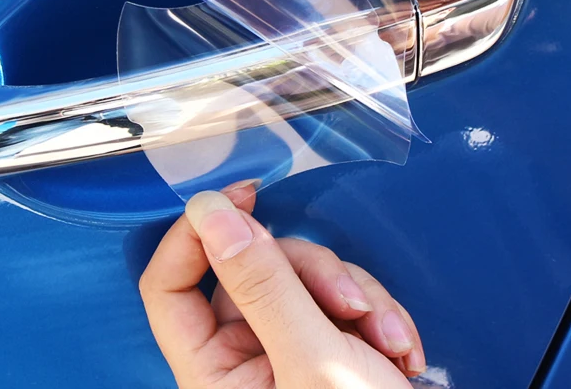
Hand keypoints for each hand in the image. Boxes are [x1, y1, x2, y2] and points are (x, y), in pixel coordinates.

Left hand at [139, 188, 424, 387]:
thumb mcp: (313, 361)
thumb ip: (263, 285)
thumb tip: (210, 213)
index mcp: (212, 372)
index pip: (169, 287)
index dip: (195, 236)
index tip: (239, 198)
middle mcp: (242, 358)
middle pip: (253, 270)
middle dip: (313, 276)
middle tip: (350, 304)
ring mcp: (287, 350)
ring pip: (304, 276)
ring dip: (357, 296)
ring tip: (387, 343)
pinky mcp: (329, 346)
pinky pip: (342, 298)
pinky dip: (378, 316)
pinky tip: (402, 353)